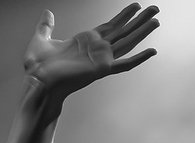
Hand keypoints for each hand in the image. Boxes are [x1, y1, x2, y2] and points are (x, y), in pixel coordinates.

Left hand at [23, 4, 158, 102]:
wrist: (37, 82)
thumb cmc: (37, 67)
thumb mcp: (41, 40)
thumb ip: (46, 26)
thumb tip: (47, 13)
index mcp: (85, 41)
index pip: (110, 25)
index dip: (124, 15)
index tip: (136, 6)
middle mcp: (96, 49)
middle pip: (124, 30)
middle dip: (139, 19)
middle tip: (156, 8)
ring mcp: (101, 59)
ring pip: (128, 42)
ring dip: (142, 31)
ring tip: (157, 20)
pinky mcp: (101, 69)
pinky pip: (125, 64)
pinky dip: (139, 58)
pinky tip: (152, 51)